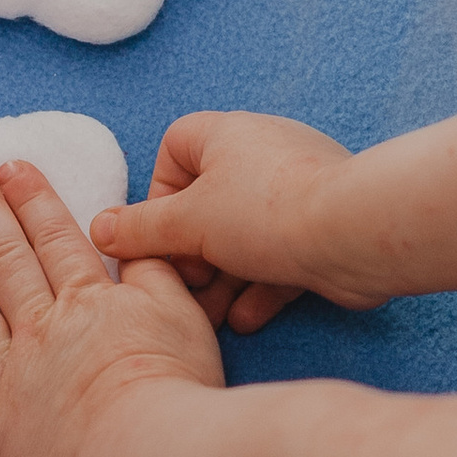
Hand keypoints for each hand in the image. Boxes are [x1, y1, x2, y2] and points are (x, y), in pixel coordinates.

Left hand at [0, 156, 224, 456]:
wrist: (149, 454)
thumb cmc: (175, 386)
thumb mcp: (182, 312)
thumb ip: (151, 273)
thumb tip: (126, 239)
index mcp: (89, 301)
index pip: (53, 238)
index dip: (30, 198)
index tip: (7, 167)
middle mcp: (42, 331)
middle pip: (5, 260)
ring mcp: (11, 381)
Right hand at [94, 111, 368, 334]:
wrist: (356, 235)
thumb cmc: (268, 213)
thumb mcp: (187, 223)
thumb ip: (140, 230)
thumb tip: (100, 229)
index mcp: (226, 136)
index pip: (174, 150)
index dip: (158, 196)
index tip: (158, 235)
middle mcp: (262, 157)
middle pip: (206, 206)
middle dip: (191, 256)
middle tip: (187, 288)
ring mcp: (295, 194)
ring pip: (243, 240)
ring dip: (223, 282)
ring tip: (211, 319)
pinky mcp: (320, 231)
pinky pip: (279, 258)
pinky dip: (260, 288)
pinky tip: (247, 319)